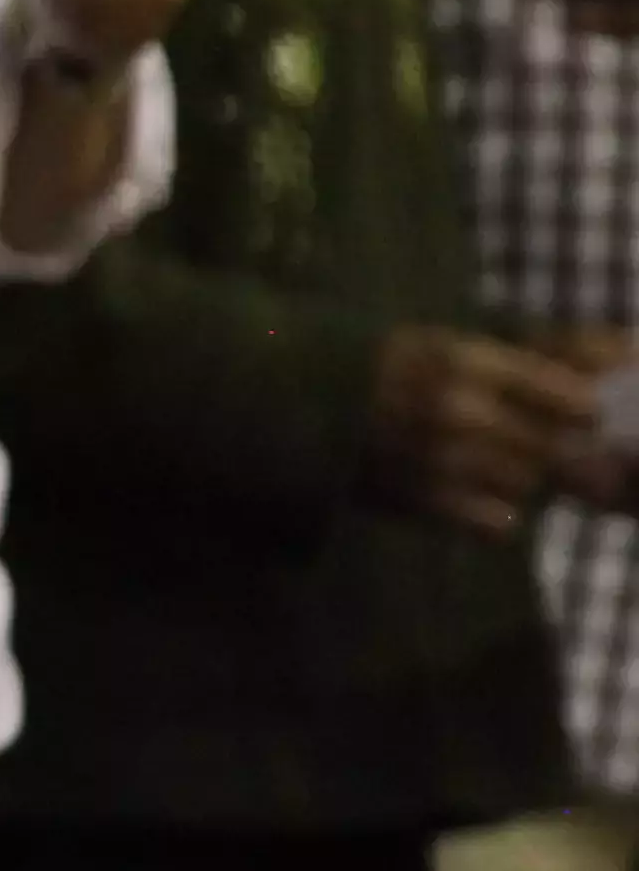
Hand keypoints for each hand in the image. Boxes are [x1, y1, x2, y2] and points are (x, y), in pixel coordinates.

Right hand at [371, 324, 609, 535]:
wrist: (285, 401)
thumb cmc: (374, 369)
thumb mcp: (437, 347)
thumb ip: (505, 371)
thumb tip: (586, 406)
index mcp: (463, 361)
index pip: (567, 397)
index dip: (580, 409)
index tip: (578, 414)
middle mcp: (456, 409)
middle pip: (550, 446)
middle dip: (546, 446)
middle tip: (525, 442)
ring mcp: (437, 458)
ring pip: (524, 484)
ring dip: (516, 479)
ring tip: (487, 465)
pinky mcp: (419, 500)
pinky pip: (496, 523)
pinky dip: (492, 514)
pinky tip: (469, 496)